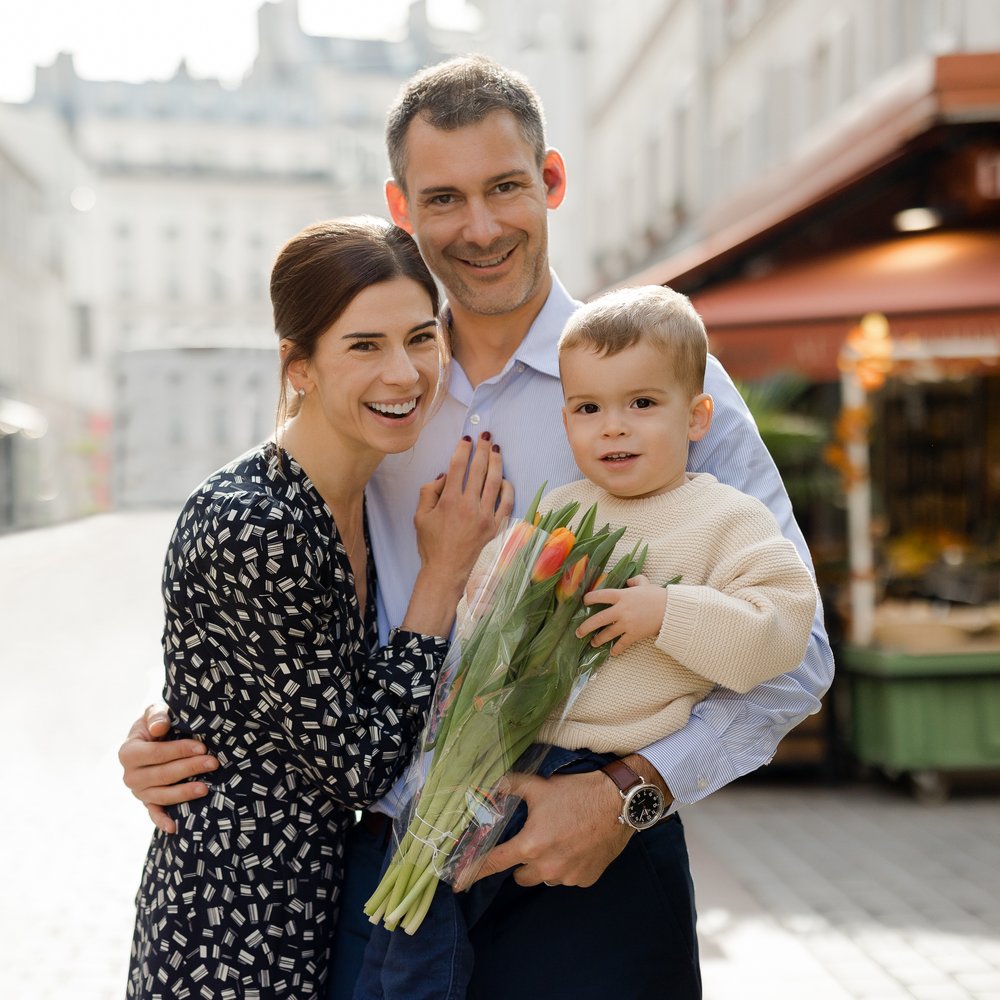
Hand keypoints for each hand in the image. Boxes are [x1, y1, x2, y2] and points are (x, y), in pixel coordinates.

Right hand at [118, 703, 218, 833]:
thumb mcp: (154, 712)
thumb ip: (156, 716)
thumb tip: (160, 728)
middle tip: (214, 762)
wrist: (153, 737)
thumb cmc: (157, 722)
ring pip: (162, 795)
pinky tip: (174, 828)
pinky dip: (162, 821)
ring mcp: (138, 791)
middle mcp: (129, 775)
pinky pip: (154, 813)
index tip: (202, 747)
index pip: (156, 753)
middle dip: (190, 768)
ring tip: (206, 788)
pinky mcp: (147, 801)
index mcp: (128, 752)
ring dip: (184, 793)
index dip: (179, 750)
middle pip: (162, 775)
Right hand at [415, 433, 513, 584]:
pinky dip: (508, 488)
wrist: (446, 572)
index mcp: (449, 501)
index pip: (459, 466)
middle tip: (485, 436)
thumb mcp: (420, 516)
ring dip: (496, 463)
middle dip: (483, 449)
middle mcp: (469, 506)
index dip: (463, 448)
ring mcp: (485, 516)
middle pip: (479, 469)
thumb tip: (445, 476)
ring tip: (496, 450)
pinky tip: (505, 479)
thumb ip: (429, 492)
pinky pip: (507, 503)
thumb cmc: (431, 545)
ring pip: (495, 482)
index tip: (467, 439)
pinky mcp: (496, 527)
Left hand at [470, 770, 631, 887]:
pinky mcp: (585, 880)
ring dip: (546, 865)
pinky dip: (568, 867)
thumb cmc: (576, 793)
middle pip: (520, 876)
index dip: (473, 871)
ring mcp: (566, 877)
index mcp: (529, 845)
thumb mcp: (540, 786)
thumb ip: (511, 786)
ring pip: (545, 878)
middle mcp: (545, 867)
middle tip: (534, 841)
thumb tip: (491, 783)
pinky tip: (578, 846)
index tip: (458, 882)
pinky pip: (567, 878)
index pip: (494, 863)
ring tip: (560, 840)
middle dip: (522, 862)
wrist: (617, 804)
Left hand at [577, 575, 666, 653]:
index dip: (590, 598)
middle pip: (598, 619)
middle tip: (578, 632)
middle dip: (586, 626)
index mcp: (622, 595)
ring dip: (598, 639)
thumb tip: (628, 582)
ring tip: (593, 642)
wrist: (671, 611)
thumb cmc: (658, 595)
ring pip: (607, 634)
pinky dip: (616, 650)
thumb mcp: (645, 583)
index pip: (600, 596)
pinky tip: (612, 653)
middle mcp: (621, 610)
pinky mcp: (634, 635)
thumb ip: (634, 581)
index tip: (584, 602)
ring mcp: (626, 624)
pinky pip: (621, 644)